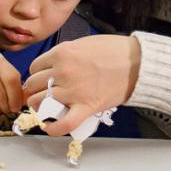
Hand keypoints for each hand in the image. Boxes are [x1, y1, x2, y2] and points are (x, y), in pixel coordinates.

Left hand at [24, 35, 140, 136]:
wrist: (137, 62)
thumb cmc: (115, 50)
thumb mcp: (83, 43)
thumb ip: (65, 54)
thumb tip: (53, 66)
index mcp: (61, 53)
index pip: (35, 67)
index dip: (37, 73)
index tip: (43, 78)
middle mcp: (63, 72)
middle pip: (33, 85)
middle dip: (36, 89)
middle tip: (43, 92)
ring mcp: (73, 91)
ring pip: (40, 102)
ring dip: (40, 106)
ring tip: (46, 107)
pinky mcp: (86, 107)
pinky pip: (63, 123)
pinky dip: (53, 128)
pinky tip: (49, 127)